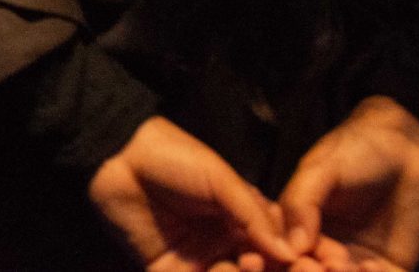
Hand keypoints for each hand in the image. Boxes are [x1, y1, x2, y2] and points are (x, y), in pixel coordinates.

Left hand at [88, 116, 305, 271]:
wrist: (119, 158)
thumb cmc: (175, 158)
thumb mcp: (221, 180)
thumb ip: (254, 216)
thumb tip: (288, 253)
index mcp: (241, 219)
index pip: (274, 248)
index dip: (288, 258)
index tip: (300, 262)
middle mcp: (224, 243)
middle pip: (256, 270)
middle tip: (262, 265)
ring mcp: (198, 259)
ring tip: (242, 265)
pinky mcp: (170, 271)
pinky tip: (221, 270)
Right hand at [277, 97, 418, 271]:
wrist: (407, 146)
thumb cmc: (356, 149)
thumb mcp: (320, 169)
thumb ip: (301, 203)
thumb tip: (292, 246)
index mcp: (299, 226)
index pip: (284, 253)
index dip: (285, 262)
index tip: (295, 260)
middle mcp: (325, 248)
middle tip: (323, 267)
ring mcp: (357, 259)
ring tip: (348, 267)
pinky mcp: (391, 267)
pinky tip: (372, 266)